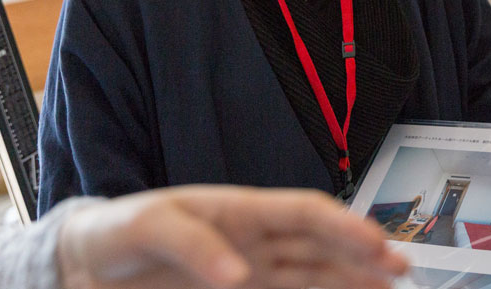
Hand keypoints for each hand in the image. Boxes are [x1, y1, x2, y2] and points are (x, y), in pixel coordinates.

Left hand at [56, 185, 407, 288]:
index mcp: (239, 209)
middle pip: (320, 244)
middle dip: (362, 253)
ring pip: (314, 274)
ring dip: (351, 280)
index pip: (303, 212)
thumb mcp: (147, 225)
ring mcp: (250, 271)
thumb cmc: (118, 230)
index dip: (343, 225)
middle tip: (402, 269)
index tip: (376, 244)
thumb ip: (192, 245)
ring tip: (388, 288)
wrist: (87, 264)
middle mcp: (254, 239)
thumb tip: (238, 275)